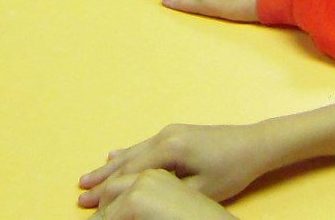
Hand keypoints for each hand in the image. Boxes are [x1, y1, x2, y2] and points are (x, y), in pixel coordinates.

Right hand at [80, 128, 274, 212]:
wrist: (254, 144)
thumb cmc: (231, 169)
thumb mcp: (200, 189)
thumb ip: (169, 193)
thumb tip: (141, 200)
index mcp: (169, 149)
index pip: (130, 174)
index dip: (107, 191)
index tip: (87, 203)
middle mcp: (165, 136)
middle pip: (126, 162)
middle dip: (102, 179)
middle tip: (80, 192)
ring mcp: (170, 132)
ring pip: (133, 152)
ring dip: (110, 167)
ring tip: (88, 177)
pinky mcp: (176, 134)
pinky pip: (144, 146)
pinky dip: (127, 154)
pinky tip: (114, 156)